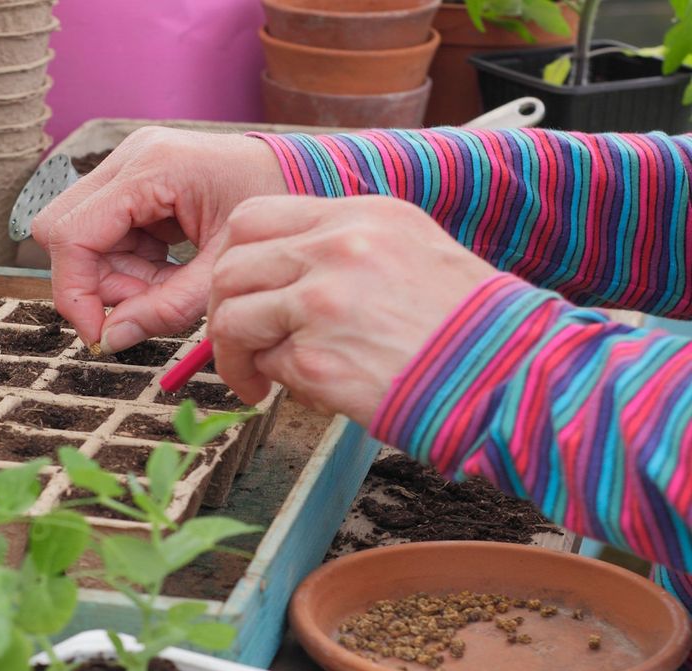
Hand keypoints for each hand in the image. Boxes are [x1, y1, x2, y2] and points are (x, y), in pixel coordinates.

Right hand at [31, 127, 286, 351]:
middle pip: (62, 230)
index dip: (74, 291)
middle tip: (139, 309)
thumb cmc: (273, 210)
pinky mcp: (133, 178)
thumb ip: (168, 307)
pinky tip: (165, 270)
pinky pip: (103, 232)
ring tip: (166, 288)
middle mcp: (130, 157)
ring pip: (80, 236)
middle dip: (93, 282)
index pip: (73, 233)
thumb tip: (112, 340)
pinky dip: (127, 264)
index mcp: (152, 168)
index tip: (99, 335)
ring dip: (113, 276)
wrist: (302, 173)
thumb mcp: (223, 270)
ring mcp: (128, 164)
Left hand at [207, 195, 499, 425]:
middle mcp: (337, 248)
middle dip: (221, 309)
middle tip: (235, 342)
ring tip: (254, 379)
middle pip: (230, 266)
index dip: (234, 258)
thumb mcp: (413, 250)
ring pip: (232, 317)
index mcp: (360, 215)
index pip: (254, 217)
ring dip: (233, 355)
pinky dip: (276, 382)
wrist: (513, 376)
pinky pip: (268, 365)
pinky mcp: (317, 358)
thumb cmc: (469, 326)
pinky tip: (307, 392)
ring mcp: (323, 301)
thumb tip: (282, 274)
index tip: (239, 289)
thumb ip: (344, 250)